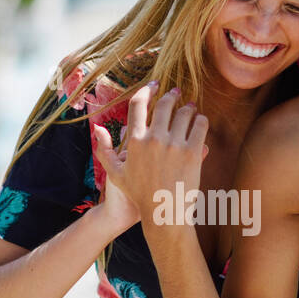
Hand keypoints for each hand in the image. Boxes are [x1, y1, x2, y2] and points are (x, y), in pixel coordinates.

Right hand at [93, 80, 208, 230]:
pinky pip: (200, 125)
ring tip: (190, 108)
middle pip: (164, 104)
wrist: (164, 214)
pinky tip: (199, 123)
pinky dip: (201, 121)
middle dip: (172, 95)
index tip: (155, 84)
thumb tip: (97, 128)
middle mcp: (154, 139)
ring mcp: (174, 145)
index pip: (138, 104)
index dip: (147, 89)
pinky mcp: (193, 153)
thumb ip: (104, 150)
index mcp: (135, 141)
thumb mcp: (116, 174)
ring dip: (188, 108)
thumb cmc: (139, 195)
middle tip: (177, 93)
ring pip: (185, 113)